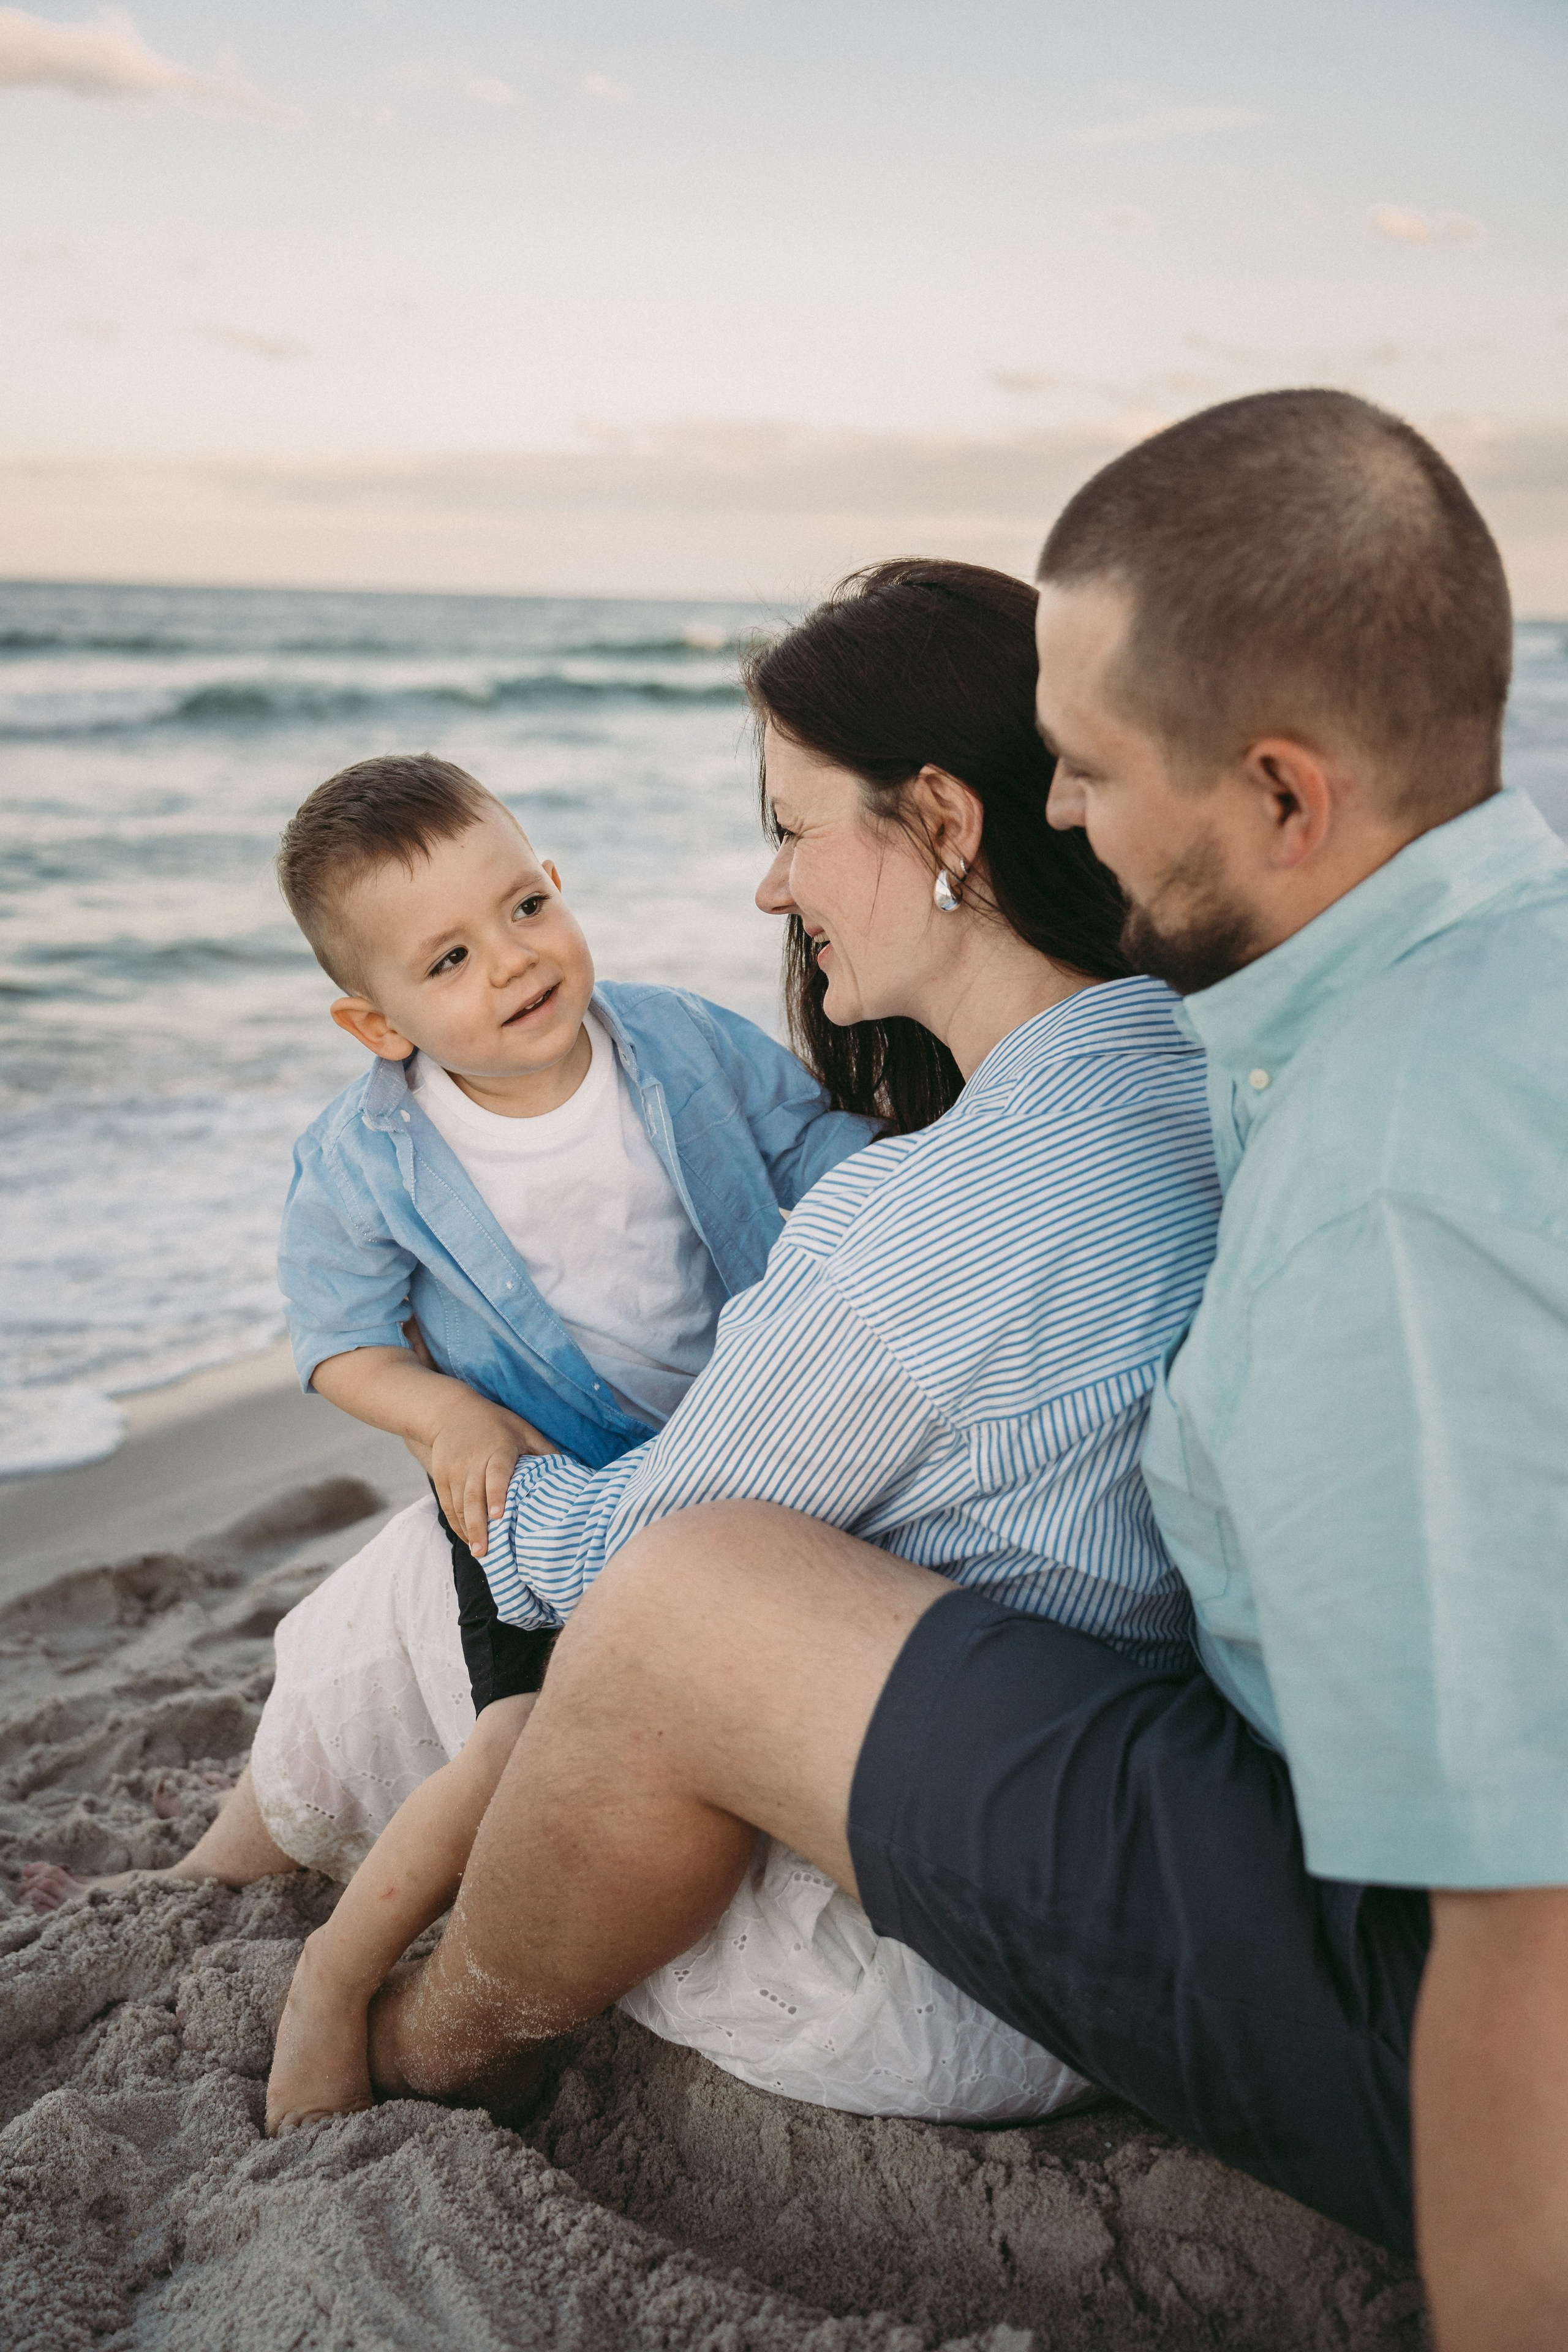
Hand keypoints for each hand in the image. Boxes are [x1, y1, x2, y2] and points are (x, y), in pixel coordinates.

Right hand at [429, 1393, 558, 1553]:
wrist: (449, 1411)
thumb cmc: (495, 1423)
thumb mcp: (522, 1430)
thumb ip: (544, 1451)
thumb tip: (571, 1474)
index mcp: (497, 1449)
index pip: (496, 1473)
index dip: (496, 1494)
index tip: (498, 1516)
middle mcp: (472, 1462)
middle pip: (473, 1496)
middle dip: (478, 1525)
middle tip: (485, 1551)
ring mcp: (454, 1471)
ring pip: (459, 1505)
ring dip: (468, 1529)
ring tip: (479, 1553)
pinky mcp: (441, 1478)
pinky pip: (448, 1505)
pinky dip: (457, 1524)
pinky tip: (468, 1540)